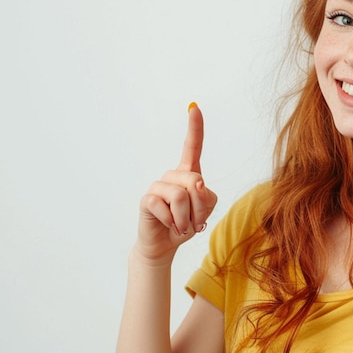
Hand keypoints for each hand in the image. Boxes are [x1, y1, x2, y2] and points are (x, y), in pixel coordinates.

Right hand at [135, 103, 216, 262]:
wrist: (165, 244)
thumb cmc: (187, 224)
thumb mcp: (205, 211)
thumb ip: (206, 196)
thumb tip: (197, 184)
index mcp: (189, 173)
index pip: (192, 147)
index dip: (194, 127)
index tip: (194, 107)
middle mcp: (173, 175)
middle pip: (196, 181)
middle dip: (201, 207)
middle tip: (195, 222)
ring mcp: (158, 186)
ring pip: (182, 196)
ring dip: (187, 219)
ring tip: (181, 226)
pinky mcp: (147, 200)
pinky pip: (166, 208)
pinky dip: (173, 222)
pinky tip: (168, 225)